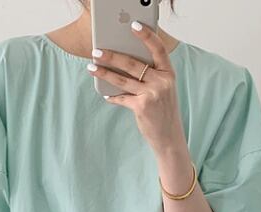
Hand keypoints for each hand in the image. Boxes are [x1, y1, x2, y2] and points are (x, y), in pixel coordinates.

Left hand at [90, 22, 187, 156]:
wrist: (169, 137)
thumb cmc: (163, 111)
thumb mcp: (163, 89)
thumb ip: (151, 76)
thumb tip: (124, 63)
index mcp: (169, 73)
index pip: (158, 48)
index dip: (146, 35)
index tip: (133, 25)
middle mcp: (162, 82)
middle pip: (133, 63)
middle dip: (112, 56)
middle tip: (97, 51)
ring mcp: (152, 94)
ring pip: (122, 79)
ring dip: (104, 73)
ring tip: (92, 67)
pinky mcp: (142, 107)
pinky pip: (122, 98)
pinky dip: (113, 96)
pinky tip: (106, 94)